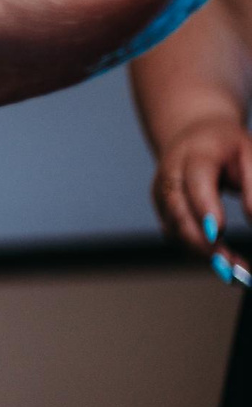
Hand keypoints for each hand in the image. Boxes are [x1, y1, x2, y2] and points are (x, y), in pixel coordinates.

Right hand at [150, 112, 251, 279]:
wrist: (194, 135)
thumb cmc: (226, 147)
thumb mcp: (250, 155)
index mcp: (195, 154)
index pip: (195, 181)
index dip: (204, 207)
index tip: (217, 232)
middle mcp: (171, 174)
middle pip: (178, 210)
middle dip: (201, 241)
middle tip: (229, 265)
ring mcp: (162, 193)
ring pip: (174, 229)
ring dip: (201, 253)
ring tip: (232, 271)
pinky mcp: (163, 210)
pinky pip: (176, 235)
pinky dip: (196, 251)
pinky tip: (221, 262)